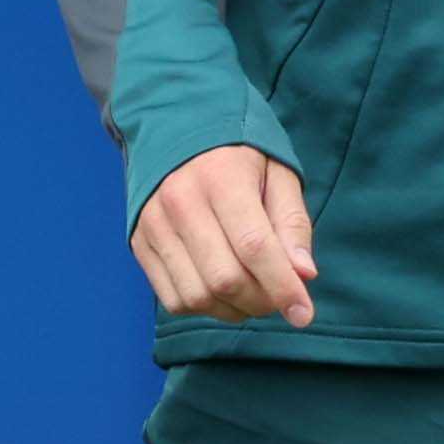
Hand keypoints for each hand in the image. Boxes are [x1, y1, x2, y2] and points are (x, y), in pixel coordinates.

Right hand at [132, 146, 313, 327]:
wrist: (174, 128)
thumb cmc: (237, 155)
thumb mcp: (277, 173)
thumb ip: (292, 224)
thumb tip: (303, 275)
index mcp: (221, 178)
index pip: (254, 246)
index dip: (282, 286)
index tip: (303, 314)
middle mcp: (180, 202)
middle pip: (224, 278)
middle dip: (261, 301)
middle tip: (278, 295)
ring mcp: (154, 225)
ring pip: (197, 296)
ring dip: (234, 309)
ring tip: (251, 293)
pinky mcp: (139, 244)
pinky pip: (173, 299)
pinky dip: (204, 307)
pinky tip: (221, 290)